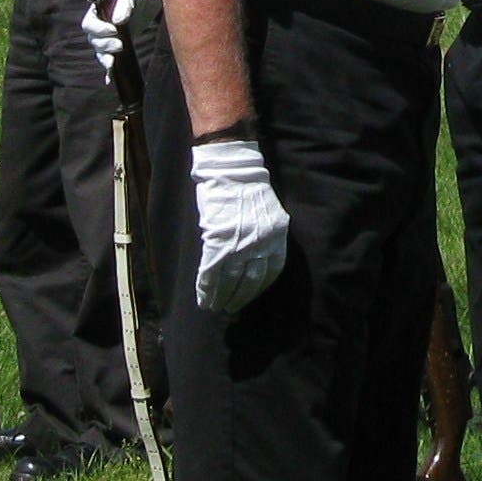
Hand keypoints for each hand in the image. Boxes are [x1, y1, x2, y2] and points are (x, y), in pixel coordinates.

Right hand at [80, 0, 160, 75]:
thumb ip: (124, 4)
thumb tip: (118, 20)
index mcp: (99, 10)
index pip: (90, 24)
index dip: (99, 30)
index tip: (113, 30)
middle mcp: (102, 23)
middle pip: (94, 40)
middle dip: (104, 45)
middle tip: (119, 45)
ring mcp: (111, 33)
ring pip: (100, 50)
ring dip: (105, 57)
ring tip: (113, 62)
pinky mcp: (122, 41)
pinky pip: (111, 56)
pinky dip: (109, 68)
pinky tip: (109, 78)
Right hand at [192, 139, 289, 312]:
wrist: (232, 172)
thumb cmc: (247, 191)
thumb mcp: (268, 216)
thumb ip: (264, 238)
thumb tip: (253, 262)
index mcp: (278, 236)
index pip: (271, 271)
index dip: (258, 288)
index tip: (249, 296)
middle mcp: (262, 243)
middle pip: (251, 280)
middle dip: (239, 297)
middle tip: (230, 308)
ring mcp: (240, 243)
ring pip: (230, 279)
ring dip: (220, 296)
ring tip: (214, 306)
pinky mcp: (218, 240)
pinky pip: (212, 271)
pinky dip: (206, 286)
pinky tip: (203, 296)